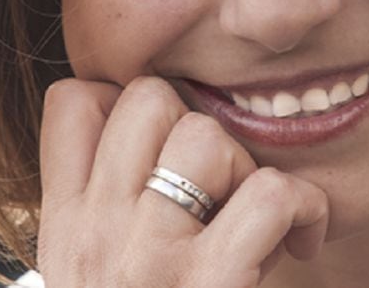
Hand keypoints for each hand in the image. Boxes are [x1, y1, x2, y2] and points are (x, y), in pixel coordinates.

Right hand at [37, 76, 328, 286]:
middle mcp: (99, 236)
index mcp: (66, 226)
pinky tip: (299, 240)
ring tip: (252, 214)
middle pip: (150, 98)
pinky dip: (302, 207)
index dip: (127, 101)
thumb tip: (128, 111)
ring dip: (247, 167)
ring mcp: (153, 262)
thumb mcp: (87, 272)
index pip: (75, 99)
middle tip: (214, 182)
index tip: (162, 142)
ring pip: (208, 138)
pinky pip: (268, 195)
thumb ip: (98, 200)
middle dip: (195, 125)